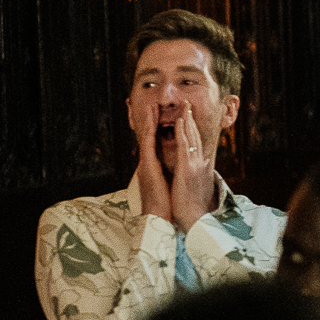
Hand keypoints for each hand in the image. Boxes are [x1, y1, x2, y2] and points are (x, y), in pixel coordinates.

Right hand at [134, 101, 170, 221]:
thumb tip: (173, 168)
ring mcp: (146, 162)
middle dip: (149, 119)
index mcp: (153, 165)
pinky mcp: (148, 165)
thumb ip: (167, 173)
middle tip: (150, 103)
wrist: (159, 216)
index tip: (158, 113)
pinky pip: (149, 143)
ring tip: (151, 104)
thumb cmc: (164, 202)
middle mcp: (148, 162)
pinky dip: (150, 130)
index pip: (154, 142)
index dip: (155, 127)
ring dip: (149, 120)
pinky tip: (152, 119)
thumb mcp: (167, 183)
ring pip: (147, 136)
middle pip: (148, 135)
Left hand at [168, 110, 218, 234]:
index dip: (193, 131)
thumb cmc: (191, 208)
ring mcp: (194, 164)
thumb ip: (195, 178)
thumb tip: (196, 173)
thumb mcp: (194, 189)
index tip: (190, 120)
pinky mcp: (187, 167)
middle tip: (189, 106)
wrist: (193, 219)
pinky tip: (180, 120)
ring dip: (188, 121)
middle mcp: (200, 163)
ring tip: (185, 107)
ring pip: (191, 137)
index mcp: (199, 168)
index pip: (196, 145)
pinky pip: (184, 144)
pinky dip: (183, 131)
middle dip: (192, 121)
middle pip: (196, 137)